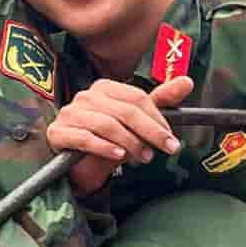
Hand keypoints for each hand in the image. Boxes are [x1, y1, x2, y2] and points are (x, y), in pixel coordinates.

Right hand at [45, 74, 191, 195]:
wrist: (79, 165)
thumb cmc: (110, 139)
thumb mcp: (136, 121)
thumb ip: (160, 101)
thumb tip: (187, 81)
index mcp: (104, 88)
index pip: (136, 98)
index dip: (157, 118)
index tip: (171, 138)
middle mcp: (85, 97)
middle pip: (124, 111)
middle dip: (150, 132)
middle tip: (166, 149)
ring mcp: (69, 114)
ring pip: (107, 125)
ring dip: (130, 143)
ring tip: (142, 158)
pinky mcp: (58, 132)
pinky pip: (85, 138)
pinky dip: (105, 148)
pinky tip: (118, 156)